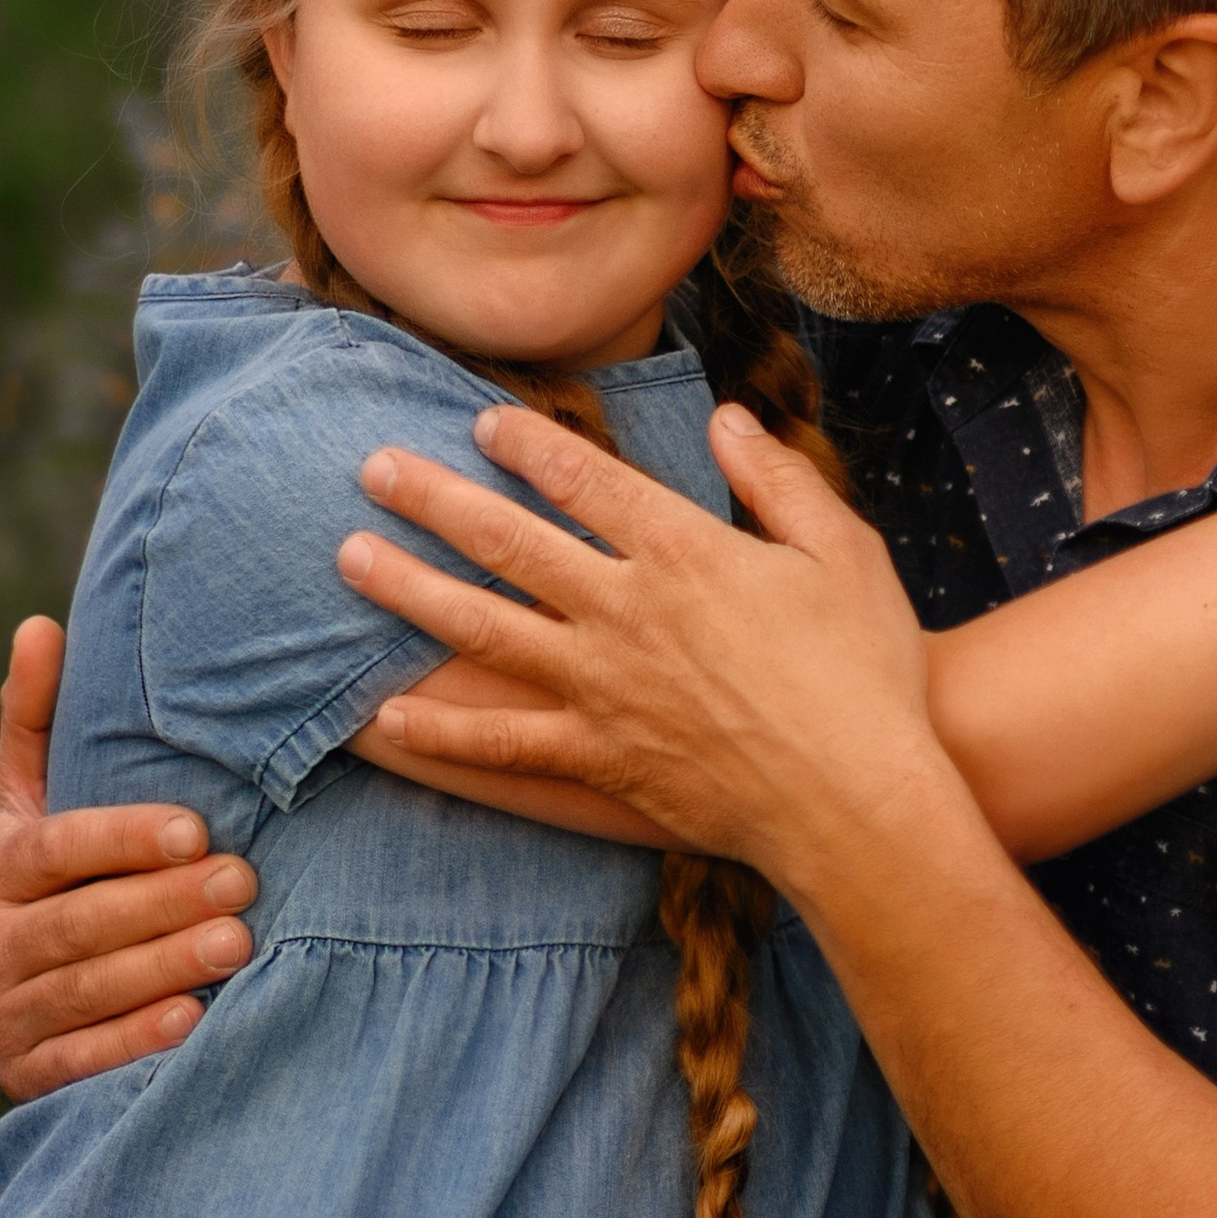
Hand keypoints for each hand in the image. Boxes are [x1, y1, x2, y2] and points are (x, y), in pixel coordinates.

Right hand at [0, 616, 258, 1100]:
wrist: (22, 1000)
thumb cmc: (56, 877)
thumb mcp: (37, 801)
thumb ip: (37, 721)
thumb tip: (40, 624)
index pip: (55, 848)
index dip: (122, 837)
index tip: (196, 827)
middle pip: (76, 921)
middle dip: (162, 903)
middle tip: (243, 882)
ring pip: (83, 988)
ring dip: (162, 966)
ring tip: (238, 946)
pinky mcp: (22, 1075)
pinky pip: (79, 1061)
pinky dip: (134, 1042)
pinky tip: (194, 1023)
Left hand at [337, 404, 948, 886]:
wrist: (855, 799)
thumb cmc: (865, 673)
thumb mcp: (844, 553)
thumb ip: (778, 479)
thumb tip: (728, 418)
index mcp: (684, 550)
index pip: (584, 480)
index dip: (528, 445)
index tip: (482, 423)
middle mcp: (625, 610)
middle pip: (508, 540)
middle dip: (434, 497)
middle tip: (373, 469)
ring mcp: (602, 687)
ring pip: (483, 627)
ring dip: (410, 589)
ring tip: (351, 559)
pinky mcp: (598, 758)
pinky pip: (503, 742)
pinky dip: (443, 733)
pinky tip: (387, 719)